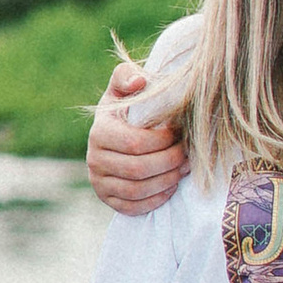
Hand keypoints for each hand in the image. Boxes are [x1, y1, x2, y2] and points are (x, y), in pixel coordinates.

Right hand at [87, 61, 185, 214]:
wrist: (117, 133)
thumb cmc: (127, 107)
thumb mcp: (124, 86)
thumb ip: (127, 75)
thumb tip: (139, 82)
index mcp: (99, 132)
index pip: (135, 143)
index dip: (163, 141)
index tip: (180, 133)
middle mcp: (94, 160)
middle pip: (138, 169)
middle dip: (169, 162)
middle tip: (188, 154)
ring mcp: (99, 182)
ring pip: (137, 190)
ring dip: (167, 181)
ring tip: (183, 168)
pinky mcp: (108, 199)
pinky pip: (133, 207)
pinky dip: (156, 199)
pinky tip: (171, 186)